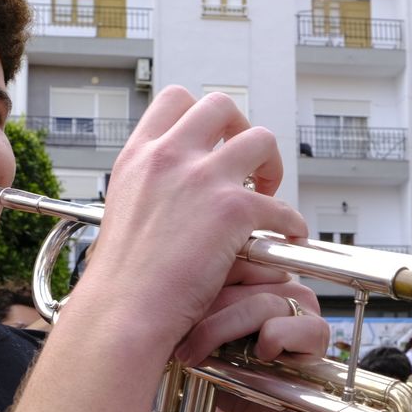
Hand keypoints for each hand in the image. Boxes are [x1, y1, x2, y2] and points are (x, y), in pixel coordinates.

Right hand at [76, 87, 298, 357]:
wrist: (123, 310)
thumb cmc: (121, 280)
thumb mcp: (122, 211)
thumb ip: (151, 188)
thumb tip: (176, 194)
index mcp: (139, 156)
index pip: (175, 100)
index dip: (203, 117)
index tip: (213, 142)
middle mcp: (169, 156)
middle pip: (221, 107)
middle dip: (241, 130)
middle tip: (246, 164)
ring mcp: (202, 178)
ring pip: (262, 140)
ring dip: (273, 166)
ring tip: (269, 194)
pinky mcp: (232, 209)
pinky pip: (280, 206)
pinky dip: (290, 223)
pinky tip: (286, 237)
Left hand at [174, 267, 330, 411]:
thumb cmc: (237, 382)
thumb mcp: (207, 343)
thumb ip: (194, 315)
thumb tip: (162, 299)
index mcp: (259, 278)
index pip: (227, 262)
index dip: (196, 285)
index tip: (169, 312)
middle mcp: (284, 285)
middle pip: (239, 280)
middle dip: (202, 313)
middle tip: (176, 340)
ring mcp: (303, 307)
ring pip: (257, 304)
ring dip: (220, 331)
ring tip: (196, 355)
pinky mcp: (317, 334)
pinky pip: (284, 328)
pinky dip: (266, 342)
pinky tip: (257, 357)